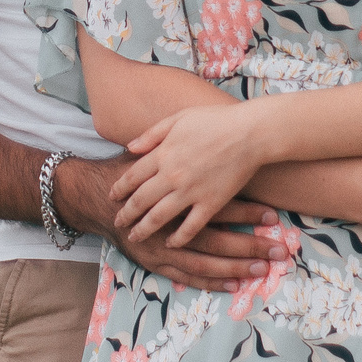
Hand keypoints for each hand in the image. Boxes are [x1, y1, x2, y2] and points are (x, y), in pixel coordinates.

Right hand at [55, 155, 276, 292]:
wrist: (93, 197)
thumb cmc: (131, 172)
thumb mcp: (155, 151)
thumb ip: (185, 151)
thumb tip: (215, 134)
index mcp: (178, 196)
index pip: (220, 206)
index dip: (248, 212)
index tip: (273, 214)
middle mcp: (173, 226)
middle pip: (220, 240)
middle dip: (252, 246)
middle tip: (280, 251)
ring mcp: (165, 249)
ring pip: (208, 263)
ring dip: (237, 266)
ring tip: (264, 269)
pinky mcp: (159, 263)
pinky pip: (190, 277)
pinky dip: (212, 281)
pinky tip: (235, 283)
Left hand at [112, 102, 270, 245]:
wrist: (250, 133)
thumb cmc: (215, 120)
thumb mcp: (178, 118)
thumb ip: (152, 134)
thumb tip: (129, 147)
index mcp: (163, 153)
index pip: (131, 176)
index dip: (119, 188)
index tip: (112, 197)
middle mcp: (172, 175)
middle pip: (140, 200)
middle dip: (126, 214)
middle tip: (117, 222)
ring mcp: (191, 192)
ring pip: (159, 217)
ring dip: (144, 229)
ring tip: (134, 237)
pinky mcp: (211, 204)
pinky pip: (190, 227)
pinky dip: (178, 238)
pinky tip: (171, 243)